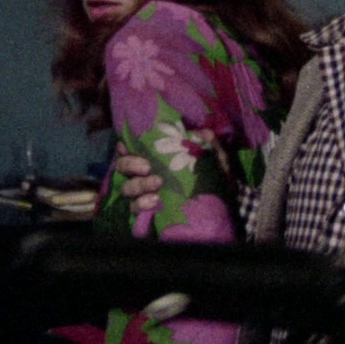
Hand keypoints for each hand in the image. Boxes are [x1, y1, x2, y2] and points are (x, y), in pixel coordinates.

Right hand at [111, 131, 233, 213]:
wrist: (221, 207)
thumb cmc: (214, 178)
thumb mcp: (216, 161)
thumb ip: (211, 146)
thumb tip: (204, 132)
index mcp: (153, 157)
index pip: (128, 147)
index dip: (124, 145)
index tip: (128, 145)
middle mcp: (143, 174)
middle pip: (122, 166)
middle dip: (131, 164)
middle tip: (148, 166)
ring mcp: (143, 193)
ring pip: (127, 187)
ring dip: (139, 185)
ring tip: (158, 184)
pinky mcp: (146, 211)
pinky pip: (134, 208)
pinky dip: (141, 204)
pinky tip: (155, 201)